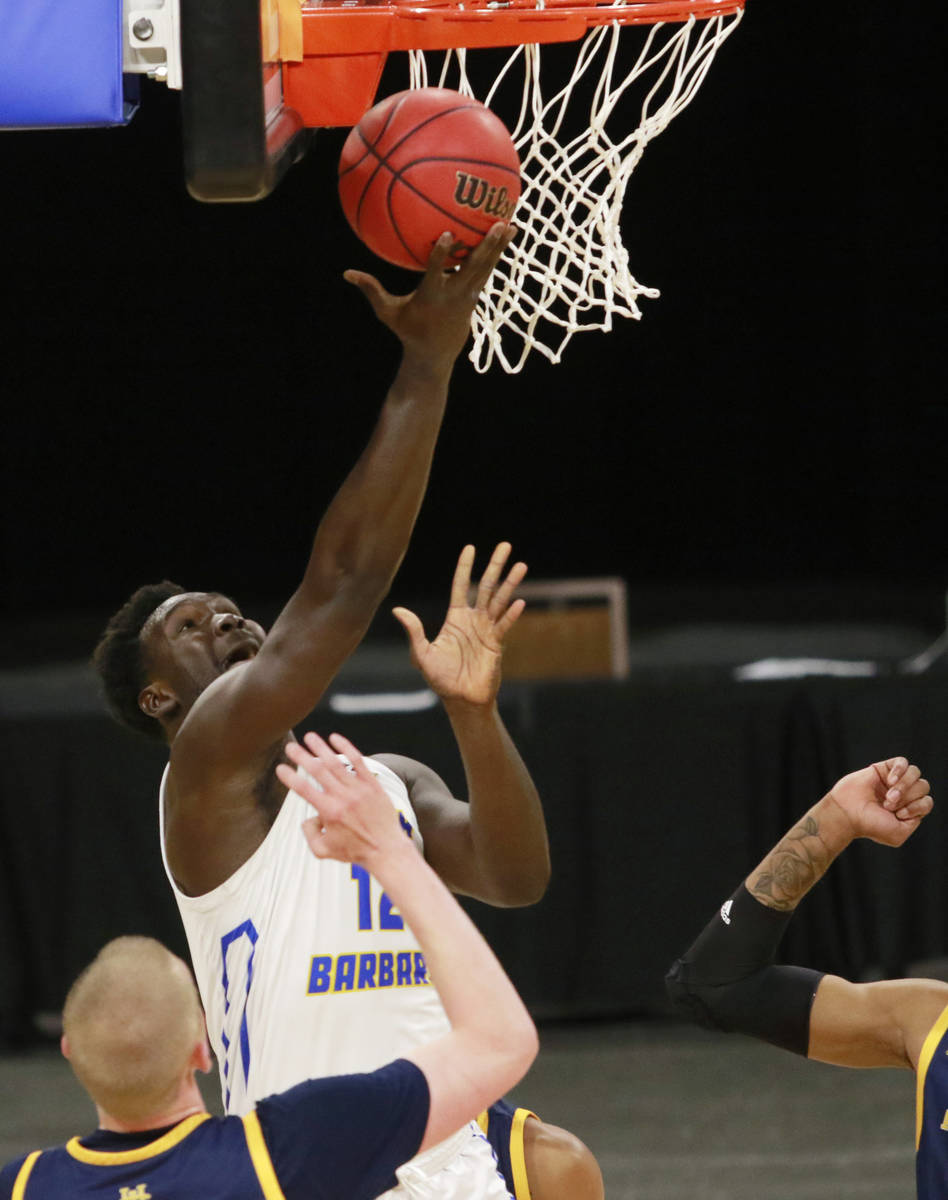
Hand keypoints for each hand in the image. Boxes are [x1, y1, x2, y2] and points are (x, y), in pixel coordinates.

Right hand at [276, 731, 405, 867]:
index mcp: (329, 812)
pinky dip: (346, 748)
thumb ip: (309, 834)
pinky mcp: (372, 784)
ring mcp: (358, 788)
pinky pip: (358, 761)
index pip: (303, 789)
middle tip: (290, 746)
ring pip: (336, 762)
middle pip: (317, 770)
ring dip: (320, 747)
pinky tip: (335, 738)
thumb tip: (308, 817)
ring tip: (309, 736)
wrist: (386, 848)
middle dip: (301, 756)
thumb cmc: (355, 851)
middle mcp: (342, 797)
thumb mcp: (323, 850)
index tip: (280, 768)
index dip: (289, 777)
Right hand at [343, 223, 515, 369]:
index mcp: (432, 296)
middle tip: (498, 224)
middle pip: (473, 268)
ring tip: (510, 224)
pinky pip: (487, 271)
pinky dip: (496, 254)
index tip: (447, 234)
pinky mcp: (474, 296)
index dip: (442, 255)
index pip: (437, 273)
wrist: (434, 355)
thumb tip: (346, 273)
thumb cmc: (408, 330)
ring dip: (499, 247)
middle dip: (486, 247)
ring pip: (486, 268)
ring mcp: (468, 296)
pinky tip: (505, 236)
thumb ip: (371, 290)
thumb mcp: (387, 313)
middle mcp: (454, 295)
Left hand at [393, 542, 525, 707]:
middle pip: (485, 586)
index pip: (460, 585)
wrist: (461, 700)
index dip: (464, 567)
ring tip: (521, 565)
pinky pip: (505, 625)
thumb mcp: (422, 654)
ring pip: (499, 600)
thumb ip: (414, 631)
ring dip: (510, 583)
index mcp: (455, 618)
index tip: (470, 547)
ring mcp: (486, 630)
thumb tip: (398, 610)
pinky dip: (511, 614)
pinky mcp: (496, 644)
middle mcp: (473, 620)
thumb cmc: (440, 679)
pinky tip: (519, 601)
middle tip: (505, 545)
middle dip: (495, 565)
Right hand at [828, 756, 932, 846]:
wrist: (847, 813)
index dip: (917, 807)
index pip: (926, 801)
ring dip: (904, 785)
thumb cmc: (870, 825)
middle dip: (908, 796)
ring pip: (915, 773)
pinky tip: (889, 780)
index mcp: (908, 809)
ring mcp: (892, 780)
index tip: (898, 814)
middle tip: (889, 804)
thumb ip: (915, 820)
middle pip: (923, 786)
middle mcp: (902, 794)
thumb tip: (915, 802)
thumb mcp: (898, 833)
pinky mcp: (882, 769)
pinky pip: (902, 761)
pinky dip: (899, 770)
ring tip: (888, 795)